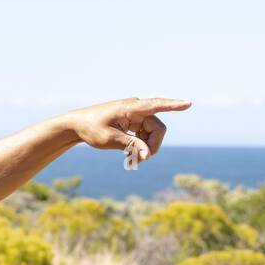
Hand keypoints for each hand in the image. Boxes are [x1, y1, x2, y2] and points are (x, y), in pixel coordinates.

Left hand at [64, 97, 191, 162]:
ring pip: (152, 133)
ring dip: (146, 148)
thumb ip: (131, 145)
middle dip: (153, 145)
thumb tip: (148, 154)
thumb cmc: (91, 129)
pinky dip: (141, 145)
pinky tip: (130, 155)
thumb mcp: (110, 140)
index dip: (174, 105)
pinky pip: (144, 135)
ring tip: (132, 160)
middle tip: (140, 161)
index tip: (188, 103)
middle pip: (157, 128)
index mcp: (131, 108)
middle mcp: (136, 109)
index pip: (157, 105)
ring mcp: (135, 115)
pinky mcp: (132, 122)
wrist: (77, 125)